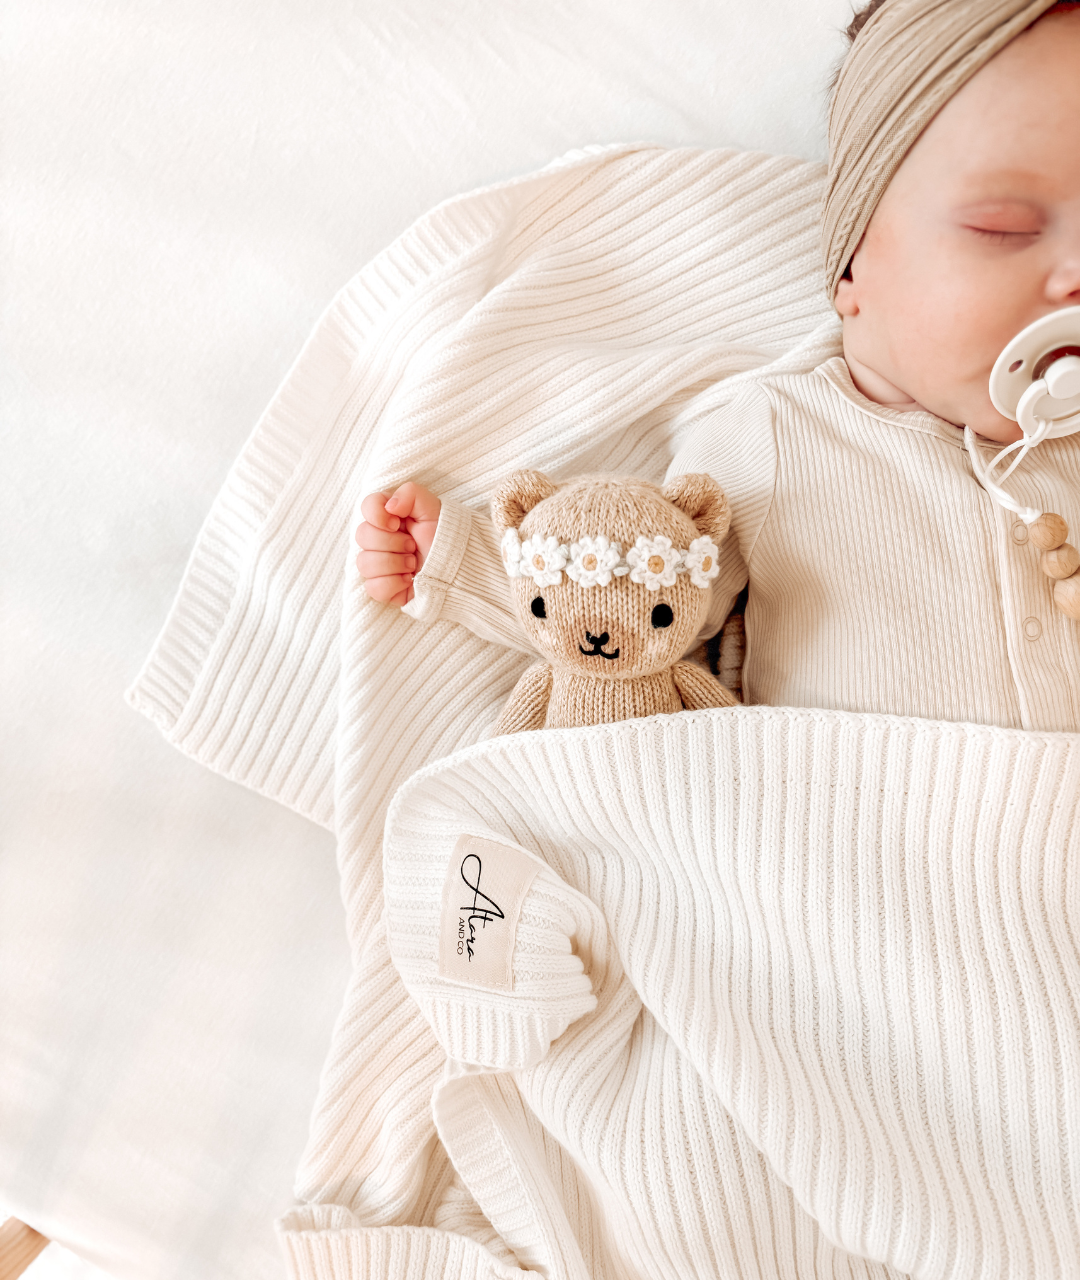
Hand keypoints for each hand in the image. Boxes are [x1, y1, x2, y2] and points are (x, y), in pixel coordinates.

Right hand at [355, 482, 441, 606]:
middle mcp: (379, 539)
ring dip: (394, 563)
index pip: (366, 506)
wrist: (460, 569)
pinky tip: (409, 580)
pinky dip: (393, 584)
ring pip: (364, 563)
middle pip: (362, 535)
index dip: (377, 515)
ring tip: (414, 564)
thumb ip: (411, 494)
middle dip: (392, 542)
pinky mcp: (382, 588)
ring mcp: (379, 565)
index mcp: (389, 517)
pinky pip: (373, 587)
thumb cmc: (446, 538)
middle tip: (412, 546)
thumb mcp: (433, 509)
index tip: (396, 523)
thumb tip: (390, 505)